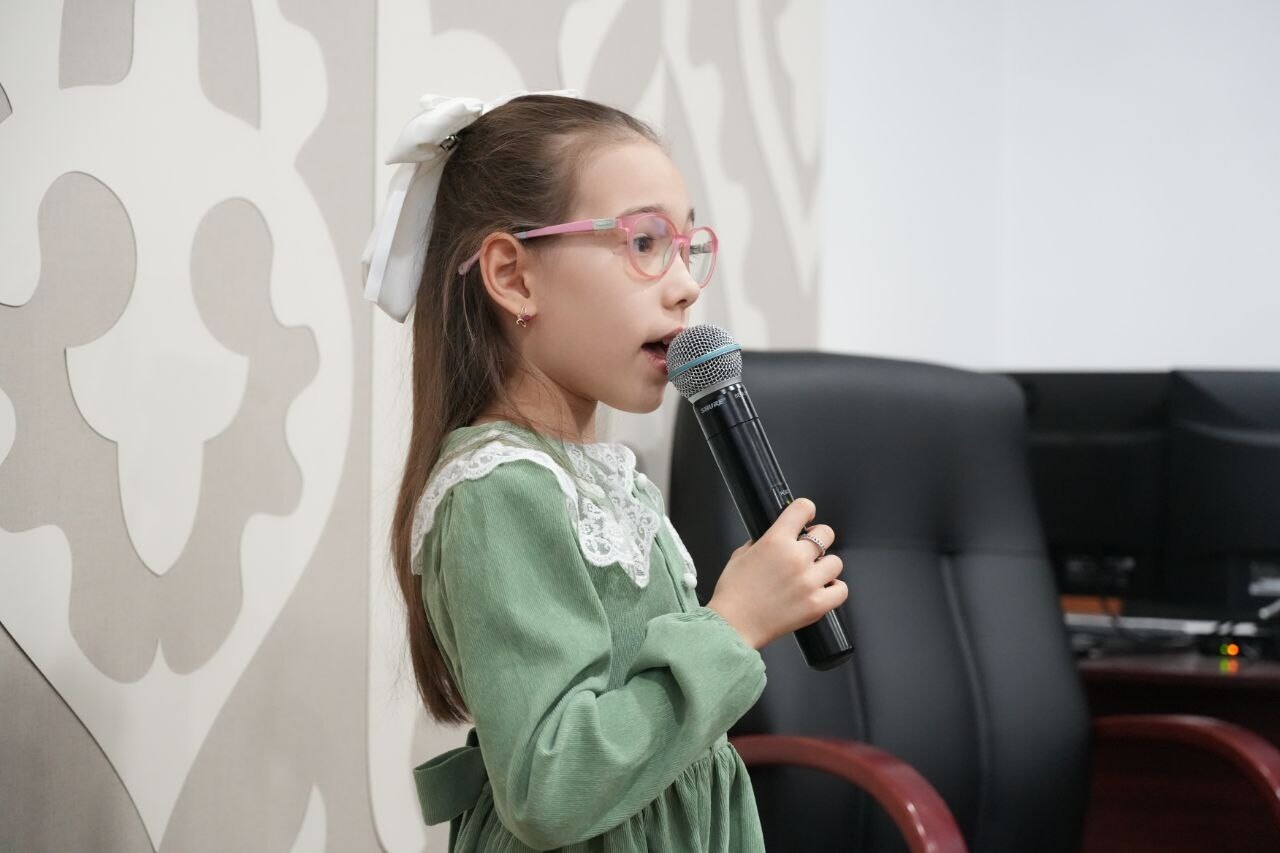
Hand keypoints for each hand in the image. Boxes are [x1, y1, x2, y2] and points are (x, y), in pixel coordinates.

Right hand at [706, 497, 847, 649]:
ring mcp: (809, 582)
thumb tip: (773, 537)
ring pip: (835, 562)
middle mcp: (795, 558)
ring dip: (824, 567)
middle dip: (818, 539)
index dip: (806, 510)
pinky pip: (841, 590)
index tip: (806, 516)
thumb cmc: (733, 594)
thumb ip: (760, 542)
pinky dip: (834, 589)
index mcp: (775, 540)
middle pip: (826, 533)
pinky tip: (821, 590)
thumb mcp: (740, 556)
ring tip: (812, 575)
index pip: (803, 508)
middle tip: (808, 550)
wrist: (732, 626)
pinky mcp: (817, 604)